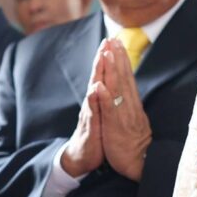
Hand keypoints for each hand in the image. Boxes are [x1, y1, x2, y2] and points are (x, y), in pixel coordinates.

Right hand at [60, 41, 106, 177]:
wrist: (83, 155)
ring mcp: (90, 114)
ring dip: (97, 74)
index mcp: (100, 99)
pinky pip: (92, 113)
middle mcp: (93, 103)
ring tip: (100, 58)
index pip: (104, 76)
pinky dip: (93, 102)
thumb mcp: (104, 112)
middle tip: (105, 42)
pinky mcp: (90, 128)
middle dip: (101, 60)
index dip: (108, 59)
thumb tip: (113, 80)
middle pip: (97, 78)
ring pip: (93, 91)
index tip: (113, 41)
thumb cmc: (96, 132)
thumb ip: (107, 96)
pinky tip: (94, 90)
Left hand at [96, 39, 151, 181]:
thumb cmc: (134, 143)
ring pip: (118, 89)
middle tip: (114, 39)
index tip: (117, 43)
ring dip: (112, 70)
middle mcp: (130, 106)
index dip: (122, 60)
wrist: (141, 164)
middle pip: (124, 78)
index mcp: (132, 104)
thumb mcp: (133, 120)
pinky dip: (105, 97)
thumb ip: (131, 104)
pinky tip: (100, 85)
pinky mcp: (116, 127)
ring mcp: (123, 115)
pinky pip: (110, 110)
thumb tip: (130, 90)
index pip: (127, 77)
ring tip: (108, 53)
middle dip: (118, 58)